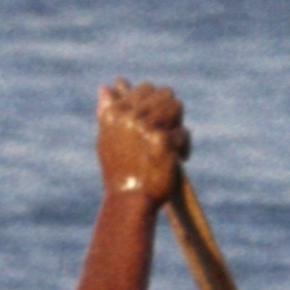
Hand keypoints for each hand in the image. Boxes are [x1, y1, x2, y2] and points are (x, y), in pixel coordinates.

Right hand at [95, 78, 188, 201]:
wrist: (129, 202)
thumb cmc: (118, 173)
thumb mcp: (105, 140)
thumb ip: (108, 112)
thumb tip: (106, 88)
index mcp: (114, 113)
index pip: (145, 88)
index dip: (155, 103)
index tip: (156, 122)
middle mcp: (128, 116)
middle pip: (165, 93)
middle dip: (170, 111)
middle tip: (167, 132)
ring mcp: (146, 126)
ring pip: (177, 106)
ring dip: (178, 125)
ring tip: (173, 144)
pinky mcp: (163, 140)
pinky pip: (184, 132)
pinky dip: (184, 148)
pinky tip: (178, 159)